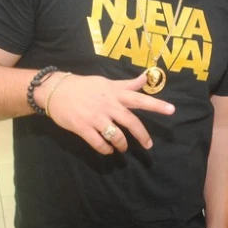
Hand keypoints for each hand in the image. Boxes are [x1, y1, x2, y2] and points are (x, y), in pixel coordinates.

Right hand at [46, 72, 174, 154]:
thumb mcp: (106, 82)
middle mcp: (108, 105)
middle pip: (131, 122)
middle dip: (142, 135)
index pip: (139, 98)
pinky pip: (99, 143)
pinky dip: (106, 149)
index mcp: (114, 93)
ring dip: (122, 145)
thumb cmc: (84, 86)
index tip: (171, 110)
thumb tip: (146, 77)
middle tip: (148, 145)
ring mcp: (95, 117)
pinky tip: (107, 150)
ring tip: (122, 148)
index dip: (156, 104)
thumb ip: (127, 84)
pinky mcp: (83, 128)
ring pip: (116, 136)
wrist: (56, 90)